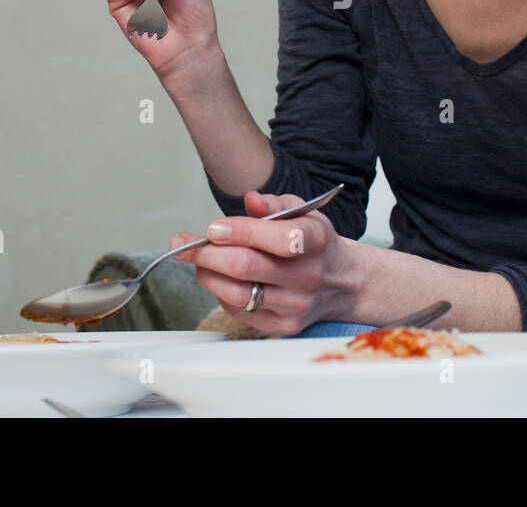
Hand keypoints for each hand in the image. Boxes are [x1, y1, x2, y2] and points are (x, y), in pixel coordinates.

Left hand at [169, 192, 356, 335]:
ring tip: (198, 261)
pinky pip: (239, 311)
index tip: (212, 228)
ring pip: (237, 293)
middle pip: (246, 267)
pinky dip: (220, 293)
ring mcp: (296, 304)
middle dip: (207, 254)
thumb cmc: (314, 243)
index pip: (277, 238)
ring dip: (207, 275)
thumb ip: (275, 204)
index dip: (239, 232)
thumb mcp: (303, 213)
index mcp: (315, 241)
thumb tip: (251, 200)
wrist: (342, 282)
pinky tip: (219, 279)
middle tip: (184, 244)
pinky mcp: (284, 325)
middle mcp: (308, 275)